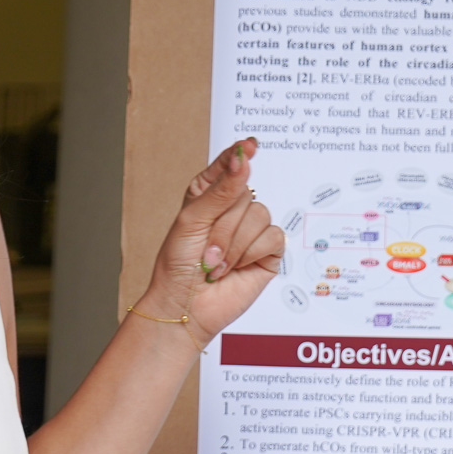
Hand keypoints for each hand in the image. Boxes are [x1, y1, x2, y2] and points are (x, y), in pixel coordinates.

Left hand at [140, 138, 284, 342]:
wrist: (185, 308)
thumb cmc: (178, 265)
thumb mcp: (192, 220)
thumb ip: (221, 191)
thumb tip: (243, 159)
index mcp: (209, 194)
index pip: (230, 165)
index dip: (239, 154)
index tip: (249, 145)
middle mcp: (232, 209)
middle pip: (246, 193)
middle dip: (224, 225)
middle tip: (206, 249)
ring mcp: (252, 230)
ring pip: (260, 215)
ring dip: (235, 244)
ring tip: (216, 263)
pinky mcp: (268, 252)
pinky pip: (274, 237)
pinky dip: (252, 253)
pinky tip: (236, 268)